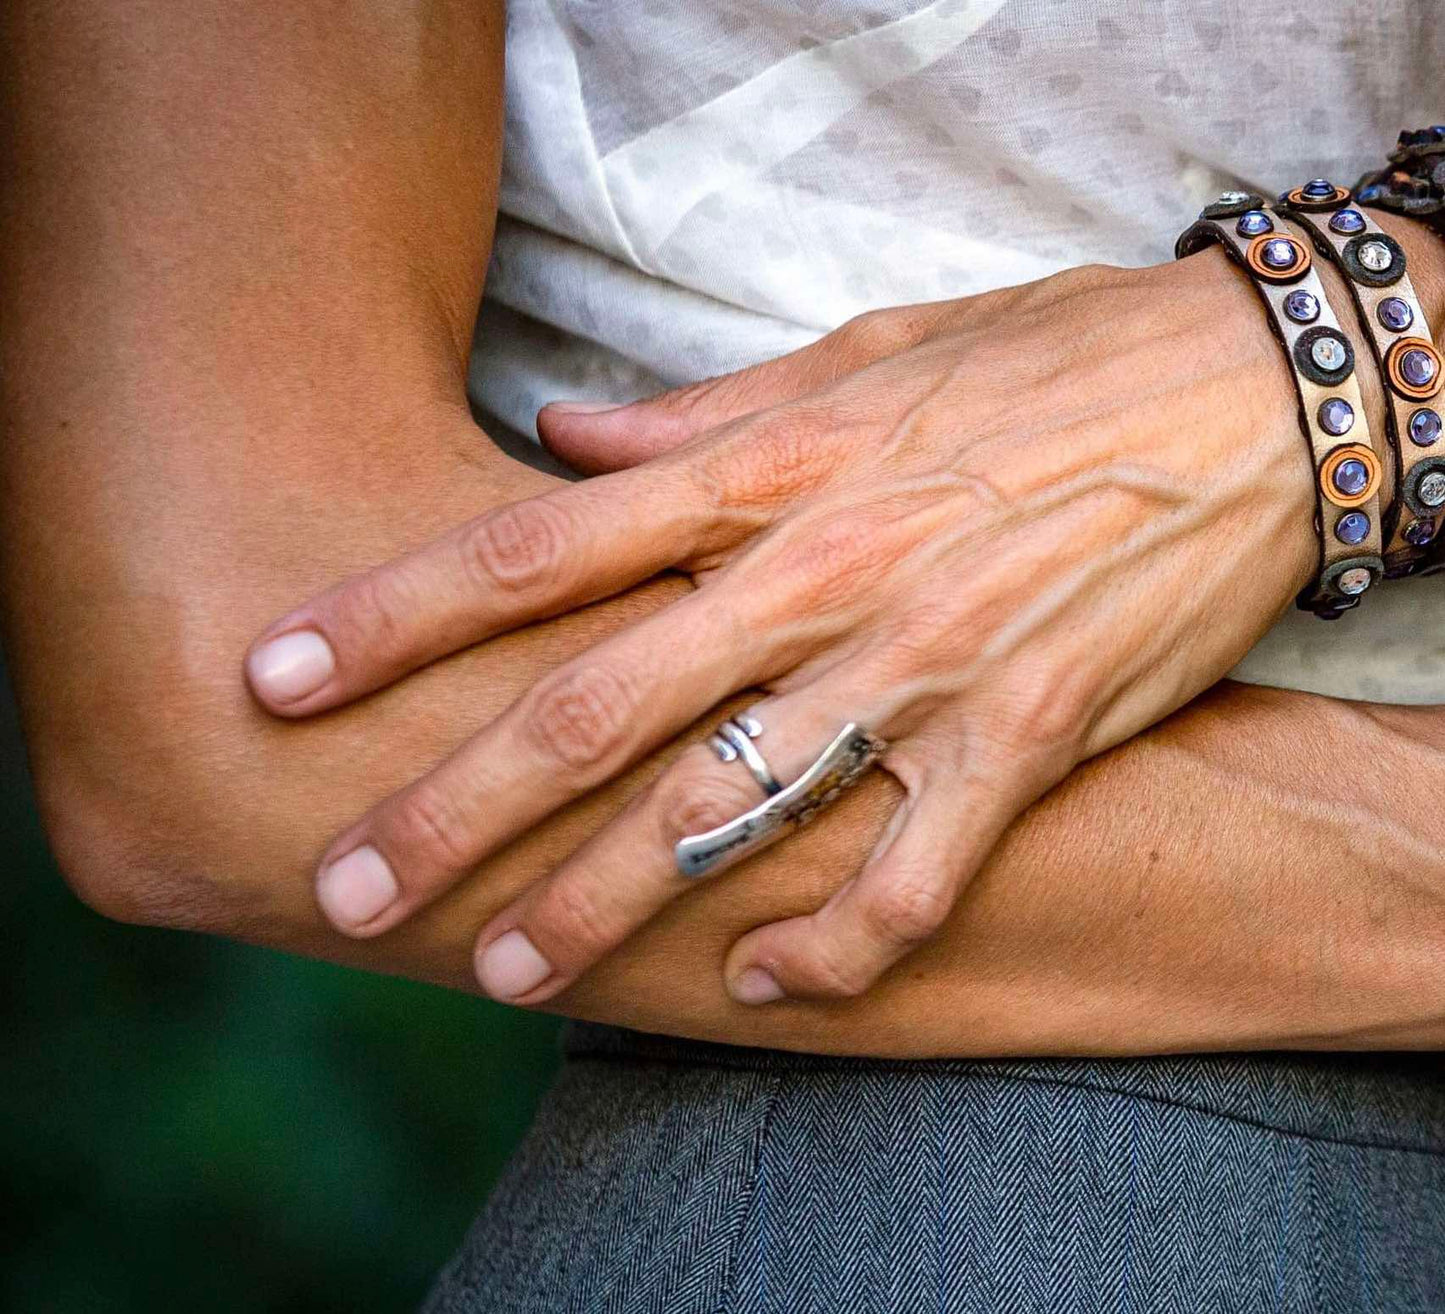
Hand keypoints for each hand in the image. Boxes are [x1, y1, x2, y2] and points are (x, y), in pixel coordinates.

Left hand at [245, 251, 1317, 1006]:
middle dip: (450, 808)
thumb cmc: (1049, 359)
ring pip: (726, 814)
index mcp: (770, 469)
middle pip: (593, 711)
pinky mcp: (1023, 744)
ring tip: (498, 973)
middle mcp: (821, 578)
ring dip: (600, 905)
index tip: (276, 679)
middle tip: (344, 887)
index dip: (391, 618)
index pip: (535, 548)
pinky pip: (906, 882)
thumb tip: (564, 444)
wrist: (1253, 393)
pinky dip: (829, 954)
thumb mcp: (865, 349)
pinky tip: (757, 989)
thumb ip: (704, 412)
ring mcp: (921, 670)